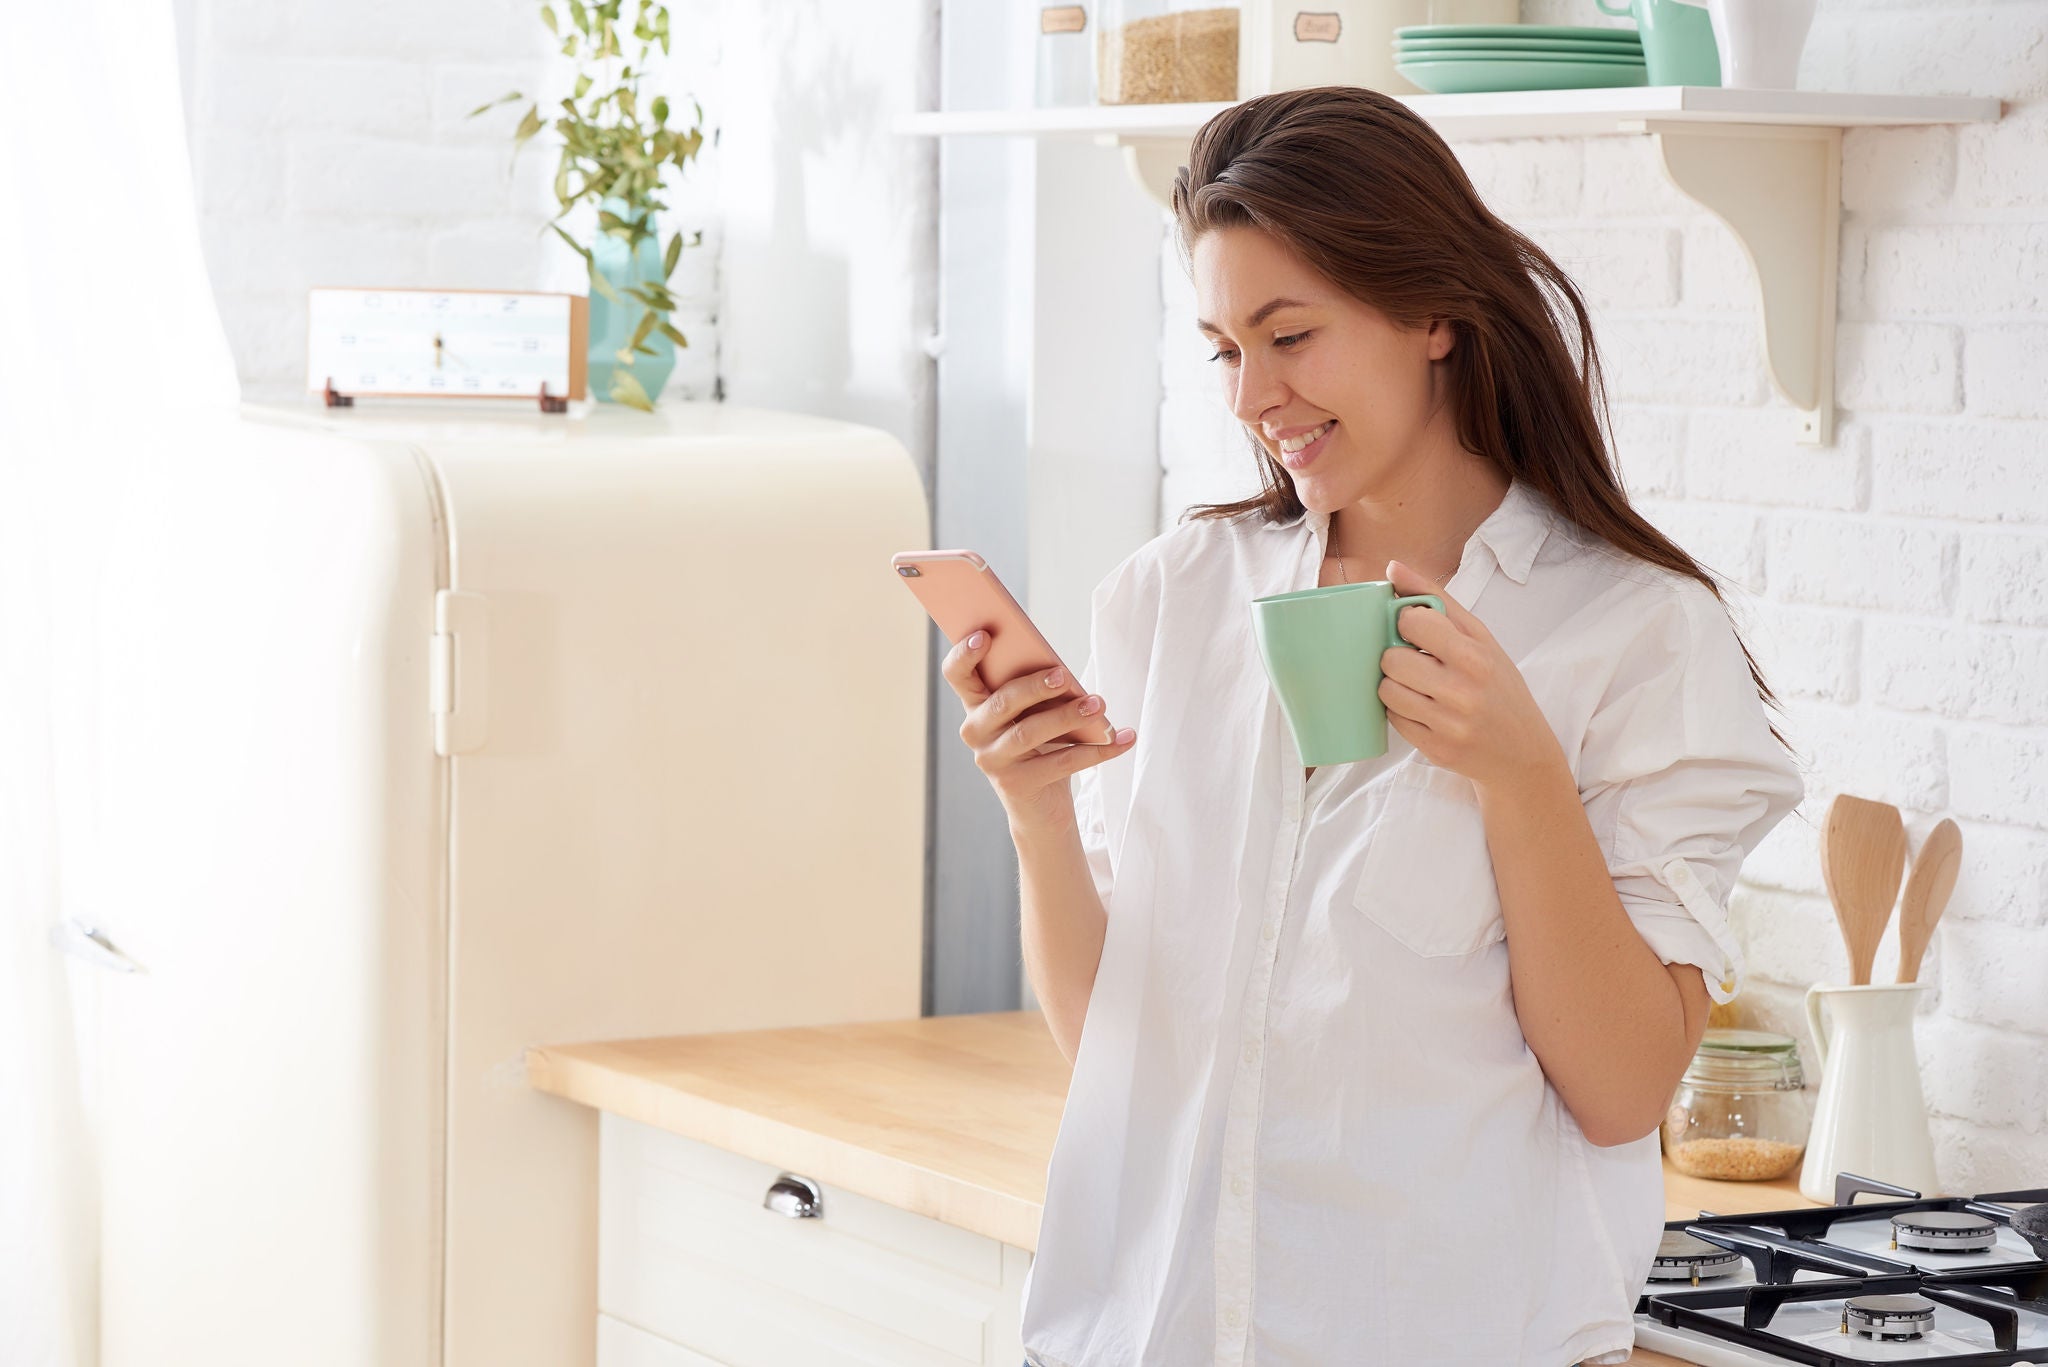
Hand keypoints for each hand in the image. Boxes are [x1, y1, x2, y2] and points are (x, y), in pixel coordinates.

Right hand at [941, 628, 1135, 831]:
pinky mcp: (1016, 785)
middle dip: (1034, 686)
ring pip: (1029, 732)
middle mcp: (976, 732)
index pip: (958, 675)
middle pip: (1001, 703)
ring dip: (1068, 716)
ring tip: (1099, 704)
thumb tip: (1061, 673)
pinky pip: (1060, 763)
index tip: (984, 636)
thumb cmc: (1040, 745)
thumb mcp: (1033, 713)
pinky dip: (1096, 750)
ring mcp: (993, 761)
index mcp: (976, 705)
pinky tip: (1122, 739)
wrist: (1040, 807)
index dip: (964, 655)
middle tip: (1064, 676)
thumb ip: (1036, 691)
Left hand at [1377, 559, 1563, 789]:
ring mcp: (1447, 724)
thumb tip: (1392, 567)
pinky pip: (1392, 719)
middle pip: (1391, 659)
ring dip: (1394, 685)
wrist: (1523, 751)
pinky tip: (1421, 708)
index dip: (1406, 623)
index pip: (1411, 622)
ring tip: (1416, 685)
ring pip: (1386, 691)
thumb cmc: (1499, 686)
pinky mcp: (1435, 749)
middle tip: (1415, 661)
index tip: (1418, 631)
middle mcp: (1462, 691)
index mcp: (1474, 656)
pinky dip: (1400, 711)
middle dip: (1396, 657)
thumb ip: (1436, 600)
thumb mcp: (1480, 638)